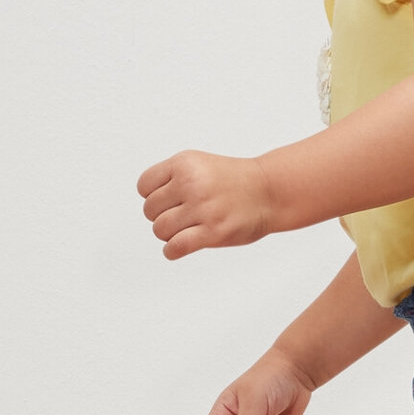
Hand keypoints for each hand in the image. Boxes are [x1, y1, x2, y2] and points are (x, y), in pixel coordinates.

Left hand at [137, 150, 274, 258]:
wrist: (269, 191)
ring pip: (160, 230)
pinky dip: (172, 251)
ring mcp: (203, 208)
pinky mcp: (213, 232)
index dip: (154, 196)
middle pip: (150, 210)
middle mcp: (192, 183)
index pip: (144, 186)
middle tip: (183, 216)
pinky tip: (181, 246)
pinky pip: (175, 247)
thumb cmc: (232, 181)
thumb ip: (170, 178)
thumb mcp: (198, 164)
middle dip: (162, 216)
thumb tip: (147, 203)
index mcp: (185, 163)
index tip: (171, 200)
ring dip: (169, 234)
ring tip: (186, 229)